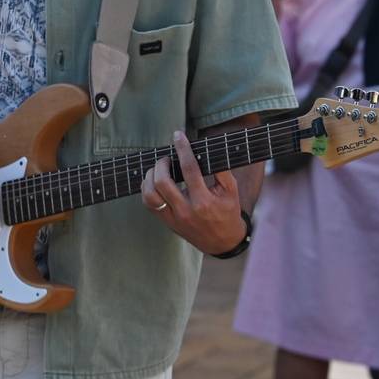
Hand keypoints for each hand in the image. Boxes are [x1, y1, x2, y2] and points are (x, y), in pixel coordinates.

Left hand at [140, 131, 246, 254]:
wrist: (223, 243)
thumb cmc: (228, 212)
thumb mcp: (231, 190)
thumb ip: (221, 169)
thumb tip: (207, 147)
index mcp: (204, 201)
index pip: (189, 169)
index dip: (183, 149)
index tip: (178, 135)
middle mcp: (186, 211)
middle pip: (162, 182)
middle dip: (162, 163)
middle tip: (168, 158)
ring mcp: (174, 218)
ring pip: (150, 194)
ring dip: (150, 176)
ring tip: (159, 169)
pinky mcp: (167, 223)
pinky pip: (149, 204)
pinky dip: (147, 189)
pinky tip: (154, 181)